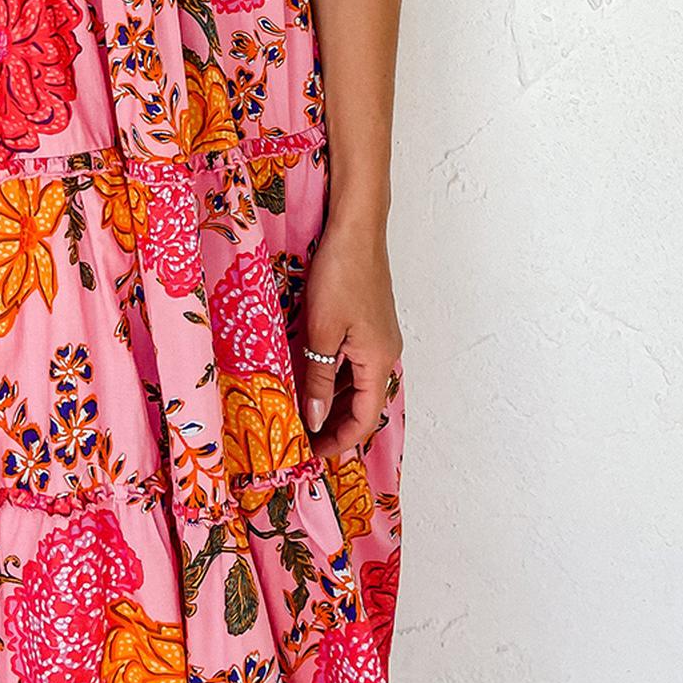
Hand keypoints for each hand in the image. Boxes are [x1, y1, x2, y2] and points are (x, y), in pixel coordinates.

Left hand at [297, 218, 402, 462]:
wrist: (355, 228)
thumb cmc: (341, 275)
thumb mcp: (322, 332)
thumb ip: (318, 379)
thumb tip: (315, 421)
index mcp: (379, 361)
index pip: (364, 418)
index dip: (339, 441)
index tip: (311, 454)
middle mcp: (384, 353)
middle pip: (362, 404)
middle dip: (332, 424)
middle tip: (299, 437)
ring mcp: (377, 337)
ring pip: (355, 382)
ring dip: (330, 400)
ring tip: (298, 412)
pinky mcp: (367, 322)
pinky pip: (351, 361)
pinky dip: (331, 375)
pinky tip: (306, 375)